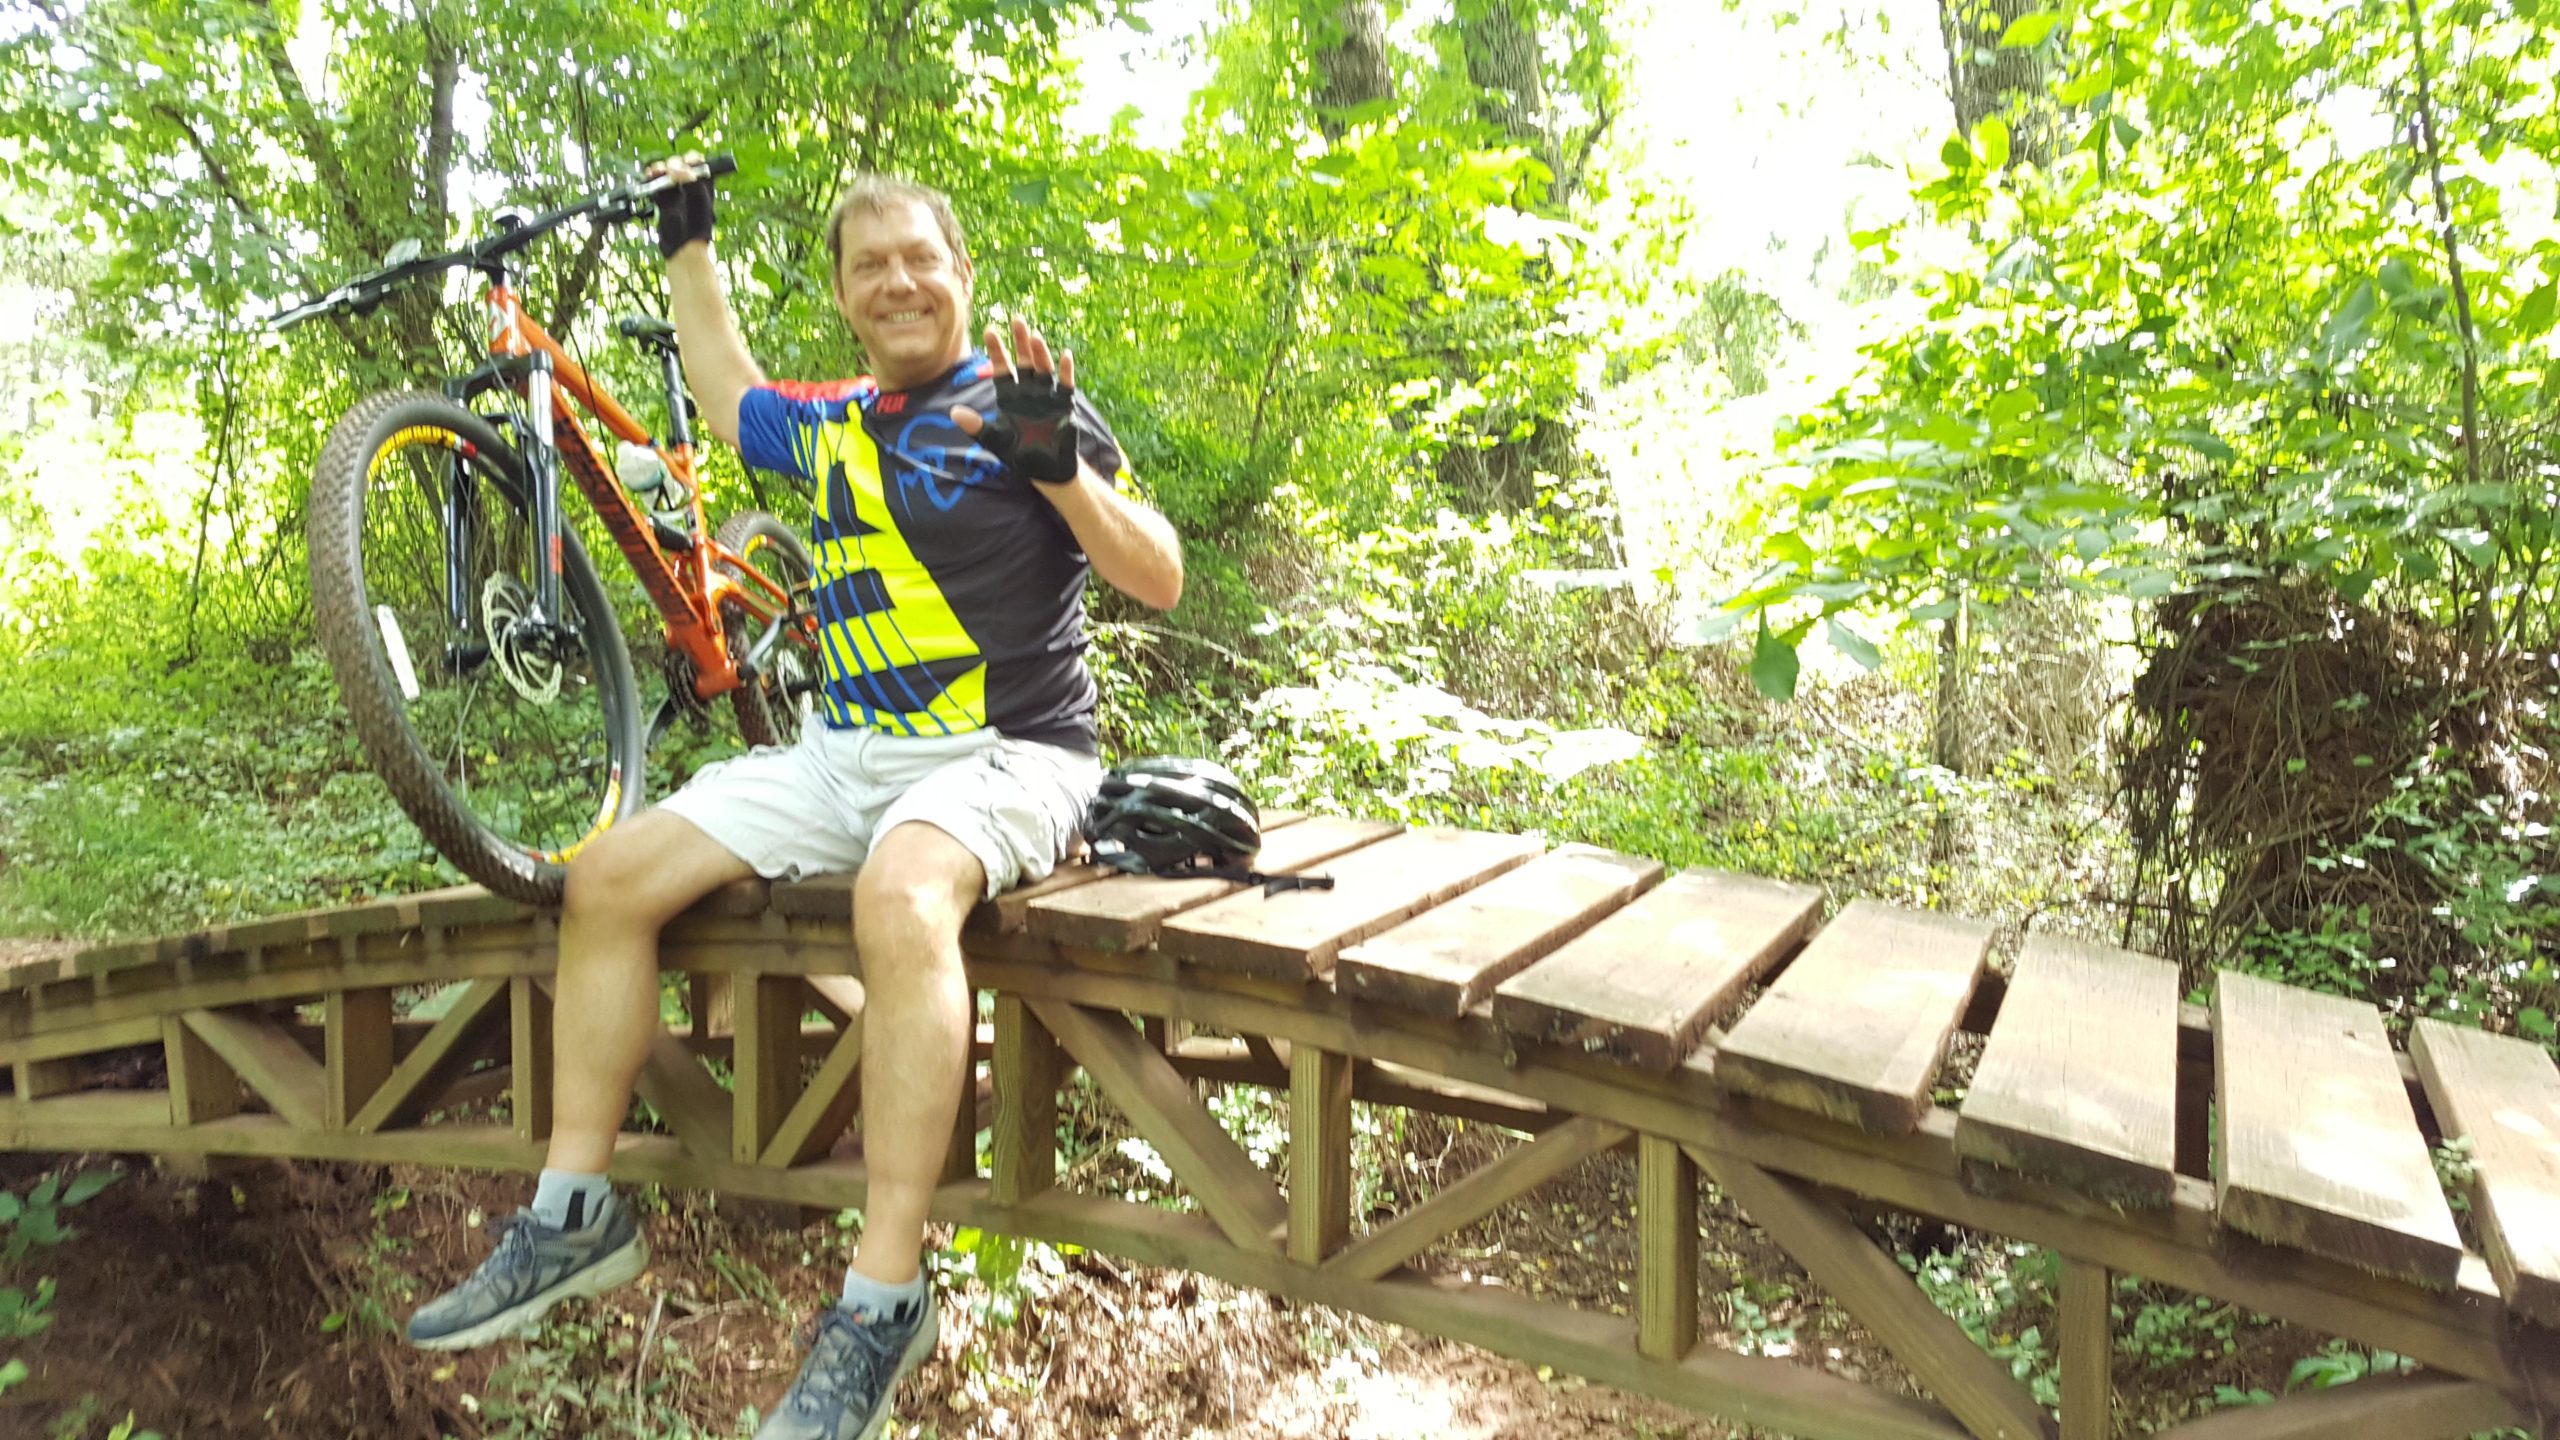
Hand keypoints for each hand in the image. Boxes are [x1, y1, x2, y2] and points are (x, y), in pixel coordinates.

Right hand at [646, 152, 715, 260]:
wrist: (682, 248)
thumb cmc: (695, 227)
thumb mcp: (697, 201)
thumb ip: (690, 182)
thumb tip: (676, 168)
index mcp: (704, 184)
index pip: (698, 162)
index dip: (689, 159)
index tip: (684, 165)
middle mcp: (690, 185)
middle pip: (678, 164)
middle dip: (672, 164)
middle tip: (669, 172)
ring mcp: (675, 192)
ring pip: (665, 172)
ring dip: (659, 169)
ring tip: (655, 172)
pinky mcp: (663, 199)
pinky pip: (655, 183)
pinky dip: (651, 177)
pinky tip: (649, 176)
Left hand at [952, 317, 1080, 485]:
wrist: (1047, 469)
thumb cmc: (1020, 455)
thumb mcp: (995, 440)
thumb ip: (977, 426)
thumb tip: (953, 412)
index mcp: (1010, 396)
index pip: (1001, 368)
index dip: (996, 351)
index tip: (990, 331)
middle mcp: (1028, 391)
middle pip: (1024, 361)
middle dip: (1020, 342)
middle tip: (1017, 320)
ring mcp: (1047, 396)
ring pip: (1043, 368)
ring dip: (1040, 352)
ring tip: (1035, 336)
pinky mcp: (1064, 404)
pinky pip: (1066, 385)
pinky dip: (1066, 371)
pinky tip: (1065, 355)